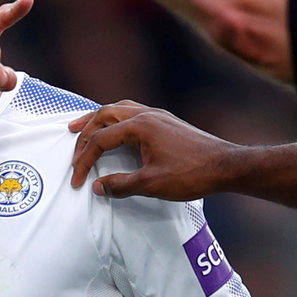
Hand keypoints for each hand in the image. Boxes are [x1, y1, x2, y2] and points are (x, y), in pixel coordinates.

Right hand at [68, 100, 240, 198]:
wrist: (226, 166)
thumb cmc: (191, 174)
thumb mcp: (152, 184)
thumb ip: (121, 185)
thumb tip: (97, 187)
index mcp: (140, 126)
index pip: (101, 139)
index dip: (84, 160)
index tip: (76, 180)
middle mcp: (147, 114)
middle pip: (106, 114)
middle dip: (85, 129)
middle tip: (70, 141)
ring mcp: (159, 116)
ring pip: (120, 109)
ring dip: (100, 118)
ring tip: (85, 127)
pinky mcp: (167, 122)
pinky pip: (134, 112)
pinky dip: (117, 119)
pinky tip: (118, 130)